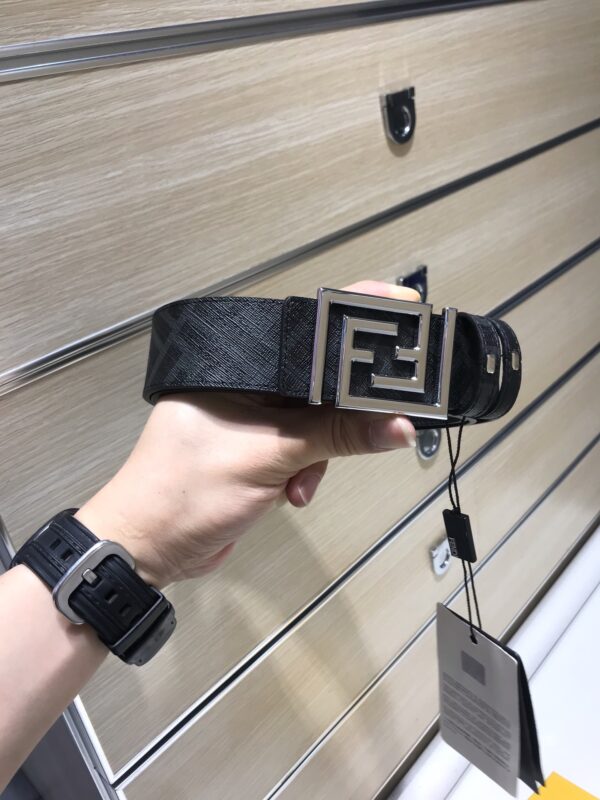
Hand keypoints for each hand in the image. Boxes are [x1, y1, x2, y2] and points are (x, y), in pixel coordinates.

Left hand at [76, 281, 419, 587]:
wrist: (147, 550)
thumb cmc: (186, 491)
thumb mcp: (267, 456)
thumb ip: (335, 435)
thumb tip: (398, 424)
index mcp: (237, 365)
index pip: (305, 330)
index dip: (354, 321)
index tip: (404, 310)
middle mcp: (245, 385)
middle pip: (319, 378)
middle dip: (344, 408)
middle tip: (383, 415)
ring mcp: (251, 420)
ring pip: (316, 419)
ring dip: (319, 453)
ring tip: (300, 481)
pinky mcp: (256, 452)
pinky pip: (302, 449)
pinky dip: (305, 471)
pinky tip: (292, 493)